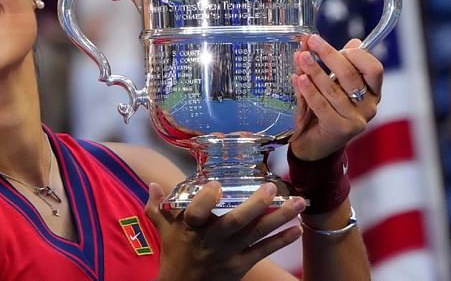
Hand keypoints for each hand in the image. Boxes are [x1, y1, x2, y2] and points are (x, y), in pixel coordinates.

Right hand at [146, 182, 304, 280]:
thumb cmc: (174, 253)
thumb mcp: (163, 229)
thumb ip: (158, 207)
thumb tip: (152, 184)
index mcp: (190, 228)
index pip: (196, 212)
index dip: (206, 200)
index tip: (216, 184)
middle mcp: (211, 240)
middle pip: (234, 222)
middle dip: (254, 205)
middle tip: (271, 187)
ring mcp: (228, 254)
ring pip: (256, 234)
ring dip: (279, 218)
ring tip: (299, 202)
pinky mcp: (241, 265)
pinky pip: (264, 251)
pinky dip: (281, 240)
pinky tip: (297, 228)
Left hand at [289, 34, 383, 160]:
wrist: (314, 146)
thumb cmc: (322, 112)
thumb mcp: (330, 86)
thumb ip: (332, 65)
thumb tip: (338, 40)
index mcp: (372, 93)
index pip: (374, 69)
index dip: (356, 54)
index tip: (337, 44)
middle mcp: (368, 106)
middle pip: (351, 75)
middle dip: (330, 55)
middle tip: (312, 42)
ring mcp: (355, 120)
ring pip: (334, 90)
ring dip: (315, 70)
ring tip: (301, 57)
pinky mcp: (340, 129)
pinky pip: (322, 105)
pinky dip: (308, 90)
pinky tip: (298, 78)